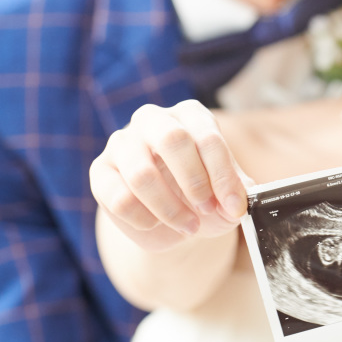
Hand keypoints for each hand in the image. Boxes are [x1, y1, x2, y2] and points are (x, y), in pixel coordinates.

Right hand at [90, 100, 247, 250]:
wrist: (169, 220)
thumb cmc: (202, 197)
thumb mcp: (226, 194)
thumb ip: (236, 192)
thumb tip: (241, 200)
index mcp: (190, 115)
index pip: (208, 137)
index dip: (223, 176)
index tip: (234, 207)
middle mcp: (153, 120)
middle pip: (172, 140)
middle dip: (194, 182)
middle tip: (207, 210)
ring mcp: (122, 143)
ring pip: (141, 173)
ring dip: (170, 208)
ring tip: (188, 226)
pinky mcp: (100, 172)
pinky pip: (119, 198)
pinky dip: (144, 219)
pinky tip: (156, 224)